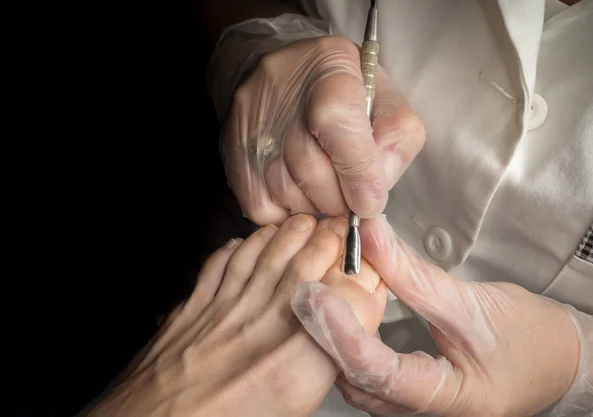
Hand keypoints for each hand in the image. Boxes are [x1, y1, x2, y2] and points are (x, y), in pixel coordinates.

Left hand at [83, 215, 386, 416]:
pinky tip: (249, 243)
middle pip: (305, 262)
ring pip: (264, 252)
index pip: (349, 300)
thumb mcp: (293, 408)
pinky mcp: (193, 308)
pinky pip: (220, 263)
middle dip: (330, 238)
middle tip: (341, 230)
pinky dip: (238, 246)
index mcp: (294, 367)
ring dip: (288, 232)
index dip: (363, 278)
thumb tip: (340, 341)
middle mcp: (259, 329)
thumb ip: (322, 366)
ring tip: (304, 224)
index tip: (367, 272)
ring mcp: (222, 311)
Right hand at [222, 36, 424, 224]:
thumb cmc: (344, 91)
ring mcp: (251, 128)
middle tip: (351, 197)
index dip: (358, 171)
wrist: (283, 74)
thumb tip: (372, 193)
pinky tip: (301, 194)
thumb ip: (395, 141)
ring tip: (327, 190)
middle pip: (313, 171)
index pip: (337, 123)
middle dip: (341, 199)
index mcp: (329, 69)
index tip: (370, 201)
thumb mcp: (385, 99)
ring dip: (316, 206)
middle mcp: (280, 95)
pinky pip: (263, 208)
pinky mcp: (233, 156)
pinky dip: (288, 213)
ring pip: (288, 194)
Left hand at [292, 215, 581, 416]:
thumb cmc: (531, 340)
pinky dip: (347, 343)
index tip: (315, 296)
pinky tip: (338, 316)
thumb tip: (369, 236)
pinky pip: (365, 374)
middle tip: (304, 291)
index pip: (380, 372)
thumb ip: (413, 273)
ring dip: (333, 340)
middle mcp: (423, 412)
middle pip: (358, 381)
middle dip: (326, 337)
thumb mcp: (472, 303)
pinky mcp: (408, 391)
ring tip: (317, 296)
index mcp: (448, 399)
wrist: (557, 359)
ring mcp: (413, 406)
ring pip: (357, 381)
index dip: (342, 334)